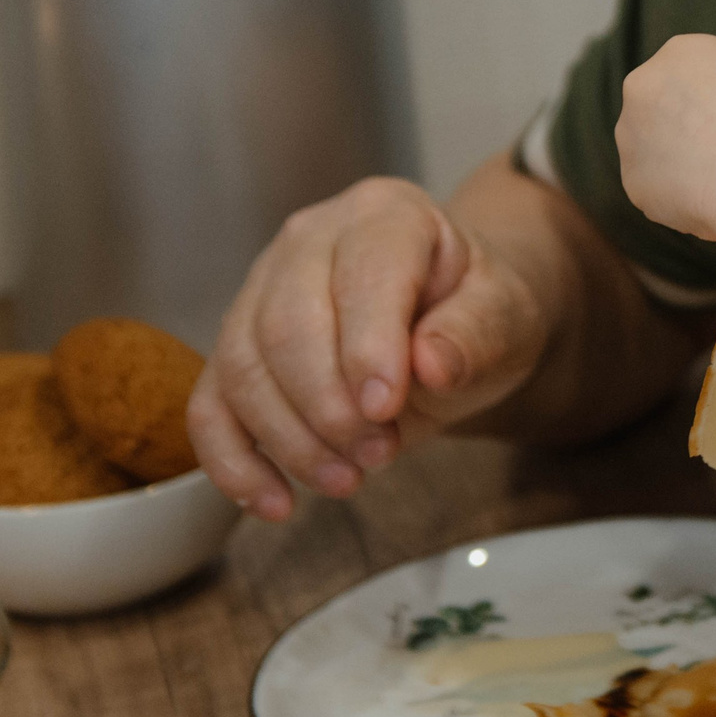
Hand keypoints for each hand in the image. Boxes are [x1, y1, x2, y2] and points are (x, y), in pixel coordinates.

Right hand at [188, 176, 548, 518]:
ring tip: (348, 479)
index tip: (388, 410)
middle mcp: (309, 239)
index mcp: (383, 213)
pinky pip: (210, 405)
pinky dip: (233, 462)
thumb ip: (475, 333)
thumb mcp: (506, 315)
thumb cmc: (479, 309)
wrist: (455, 318)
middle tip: (380, 454)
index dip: (368, 347)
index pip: (362, 276)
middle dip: (328, 407)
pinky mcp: (236, 345)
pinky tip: (274, 502)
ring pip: (241, 368)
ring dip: (289, 440)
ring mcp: (261, 288)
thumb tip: (431, 365)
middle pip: (287, 326)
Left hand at [615, 34, 715, 243]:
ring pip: (650, 152)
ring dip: (673, 165)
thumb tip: (714, 120)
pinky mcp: (631, 180)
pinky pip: (653, 190)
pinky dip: (675, 199)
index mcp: (681, 53)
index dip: (706, 101)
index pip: (685, 74)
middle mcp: (643, 86)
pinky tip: (708, 202)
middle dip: (679, 130)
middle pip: (656, 108)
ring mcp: (630, 134)